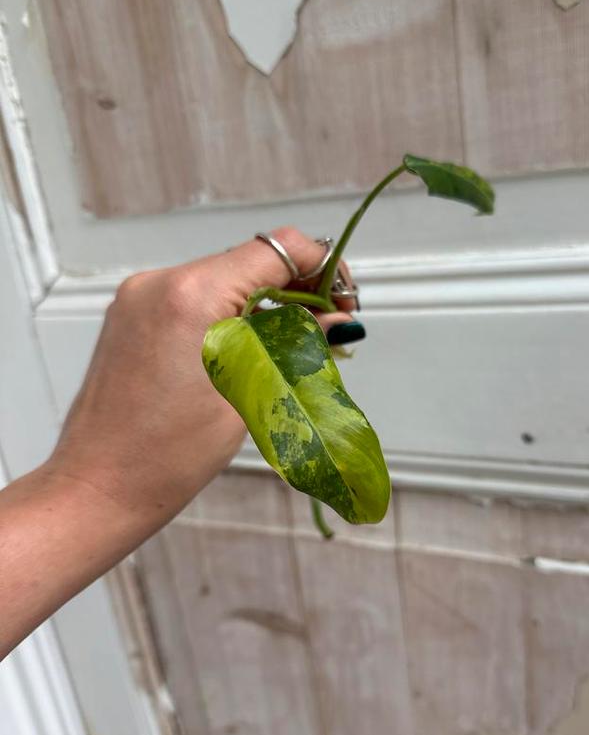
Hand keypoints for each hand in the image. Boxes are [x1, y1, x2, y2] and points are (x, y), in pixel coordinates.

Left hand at [47, 228, 355, 529]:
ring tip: (294, 349)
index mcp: (192, 294)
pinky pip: (196, 300)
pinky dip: (231, 316)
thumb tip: (339, 320)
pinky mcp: (132, 316)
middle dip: (298, 291)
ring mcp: (140, 297)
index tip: (343, 302)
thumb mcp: (249, 393)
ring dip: (266, 306)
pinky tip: (252, 351)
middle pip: (251, 262)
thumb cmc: (168, 453)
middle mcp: (160, 282)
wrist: (98, 486)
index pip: (277, 249)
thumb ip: (296, 344)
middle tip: (329, 331)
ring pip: (225, 282)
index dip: (322, 269)